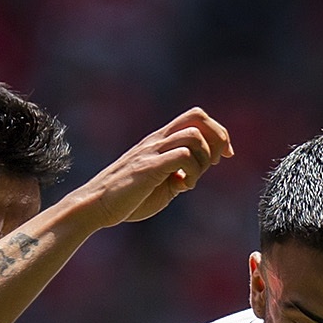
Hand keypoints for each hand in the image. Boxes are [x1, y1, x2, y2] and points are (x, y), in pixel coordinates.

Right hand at [70, 109, 232, 229]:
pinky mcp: (149, 167)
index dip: (218, 133)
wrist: (97, 205)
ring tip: (194, 180)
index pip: (195, 118)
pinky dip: (192, 171)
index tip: (225, 156)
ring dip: (204, 158)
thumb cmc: (126, 198)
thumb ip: (176, 176)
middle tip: (218, 161)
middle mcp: (157, 140)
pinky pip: (181, 156)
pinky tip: (184, 187)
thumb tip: (190, 177)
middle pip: (197, 116)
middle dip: (217, 136)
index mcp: (160, 141)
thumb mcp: (159, 186)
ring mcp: (152, 151)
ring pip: (193, 136)